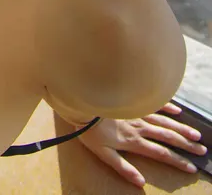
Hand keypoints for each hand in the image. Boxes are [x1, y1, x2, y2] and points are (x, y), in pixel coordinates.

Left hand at [76, 102, 207, 187]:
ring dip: (181, 128)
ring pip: (164, 121)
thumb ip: (122, 167)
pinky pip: (153, 104)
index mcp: (134, 141)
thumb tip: (141, 182)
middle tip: (201, 150)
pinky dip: (167, 107)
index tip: (191, 168)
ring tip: (196, 134)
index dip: (177, 161)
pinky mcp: (132, 101)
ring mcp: (137, 112)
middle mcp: (139, 126)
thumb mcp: (103, 154)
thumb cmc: (89, 130)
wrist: (82, 102)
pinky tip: (178, 110)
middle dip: (186, 144)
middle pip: (167, 136)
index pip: (160, 153)